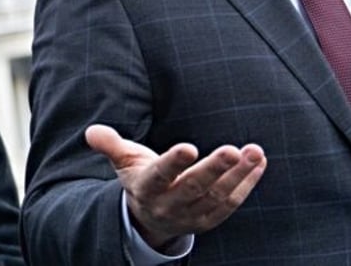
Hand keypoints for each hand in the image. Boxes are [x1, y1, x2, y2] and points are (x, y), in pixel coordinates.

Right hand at [85, 124, 266, 248]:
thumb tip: (91, 131)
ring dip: (239, 175)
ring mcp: (192, 215)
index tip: (188, 147)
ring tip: (254, 151)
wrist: (151, 218)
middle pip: (194, 187)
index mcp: (148, 187)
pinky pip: (231, 204)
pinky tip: (259, 162)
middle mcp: (170, 204)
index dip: (174, 163)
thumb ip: (111, 145)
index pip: (160, 175)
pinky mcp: (210, 219)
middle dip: (214, 168)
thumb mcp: (125, 162)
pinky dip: (247, 183)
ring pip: (217, 197)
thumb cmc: (142, 178)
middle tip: (233, 150)